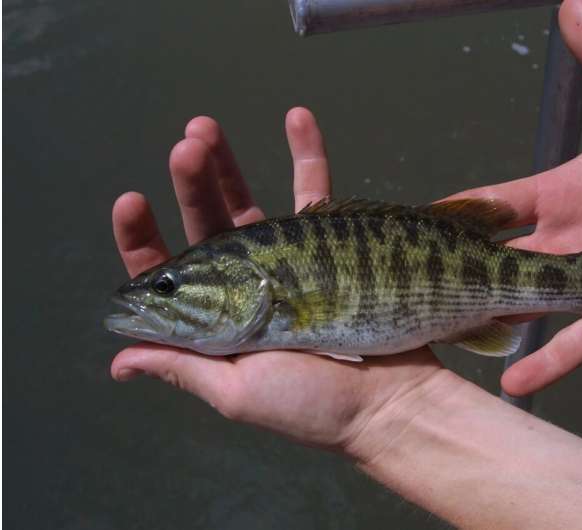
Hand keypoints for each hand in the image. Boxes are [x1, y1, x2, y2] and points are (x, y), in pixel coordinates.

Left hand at [110, 108, 442, 453]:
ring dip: (228, 162)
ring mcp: (288, 264)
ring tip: (206, 127)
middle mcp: (246, 289)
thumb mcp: (237, 392)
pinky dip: (309, 153)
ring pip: (251, 201)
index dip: (143, 236)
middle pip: (207, 224)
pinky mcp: (332, 247)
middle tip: (183, 147)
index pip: (168, 274)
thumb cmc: (314, 403)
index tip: (131, 199)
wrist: (392, 401)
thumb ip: (181, 368)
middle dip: (189, 184)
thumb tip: (118, 360)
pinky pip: (318, 191)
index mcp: (216, 321)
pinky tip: (298, 116)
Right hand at [449, 0, 581, 395]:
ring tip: (445, 336)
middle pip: (501, 258)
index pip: (494, 205)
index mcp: (562, 191)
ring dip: (492, 319)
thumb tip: (572, 3)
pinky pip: (581, 338)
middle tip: (415, 287)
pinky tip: (513, 383)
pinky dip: (549, 361)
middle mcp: (568, 236)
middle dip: (462, 273)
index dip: (456, 212)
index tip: (414, 221)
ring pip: (530, 301)